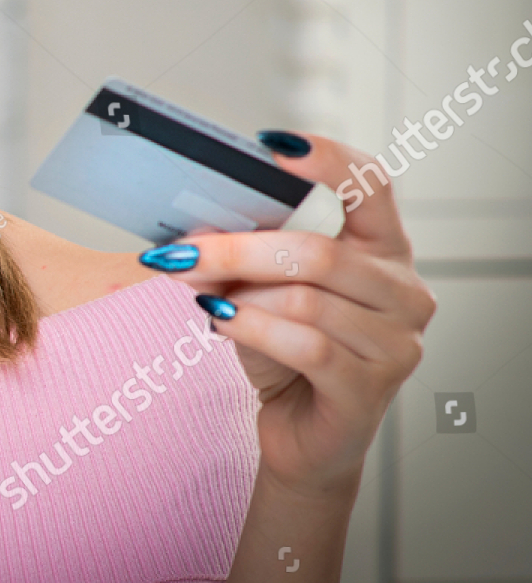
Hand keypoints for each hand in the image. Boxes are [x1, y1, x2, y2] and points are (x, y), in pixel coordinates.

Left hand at [143, 133, 435, 498]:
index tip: (268, 146)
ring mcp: (395, 344)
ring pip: (306, 300)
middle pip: (318, 252)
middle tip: (177, 250)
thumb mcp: (263, 290)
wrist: (303, 437)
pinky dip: (251, 327)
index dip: (326, 159)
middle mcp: (405, 292)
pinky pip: (305, 345)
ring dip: (240, 294)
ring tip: (198, 294)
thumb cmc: (286, 351)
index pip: (372, 184)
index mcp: (385, 250)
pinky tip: (216, 320)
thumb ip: (244, 254)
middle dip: (238, 247)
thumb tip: (190, 232)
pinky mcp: (370, 389)